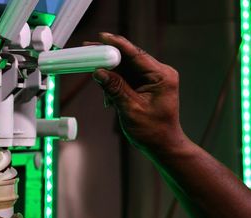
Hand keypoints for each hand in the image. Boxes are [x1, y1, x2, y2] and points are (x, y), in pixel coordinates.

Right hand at [92, 32, 186, 152]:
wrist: (162, 145)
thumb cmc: (154, 131)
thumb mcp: (131, 109)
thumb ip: (115, 89)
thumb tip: (99, 72)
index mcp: (161, 76)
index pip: (136, 54)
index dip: (117, 45)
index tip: (101, 38)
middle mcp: (158, 74)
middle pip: (129, 58)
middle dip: (108, 58)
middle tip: (88, 52)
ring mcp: (151, 79)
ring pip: (125, 68)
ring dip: (110, 75)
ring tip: (99, 85)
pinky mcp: (144, 85)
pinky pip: (125, 78)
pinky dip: (114, 84)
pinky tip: (108, 98)